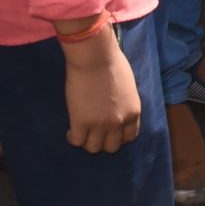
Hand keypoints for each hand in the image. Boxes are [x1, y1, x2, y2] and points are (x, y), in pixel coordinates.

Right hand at [60, 28, 143, 154]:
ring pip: (93, 148)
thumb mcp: (128, 87)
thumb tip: (117, 109)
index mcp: (133, 112)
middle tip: (95, 132)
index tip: (111, 132)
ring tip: (82, 132)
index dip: (119, 136)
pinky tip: (71, 130)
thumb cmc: (111, 63)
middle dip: (103, 141)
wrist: (95, 57)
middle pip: (112, 147)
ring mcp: (100, 124)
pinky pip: (76, 142)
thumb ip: (125, 103)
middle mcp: (119, 122)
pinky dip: (73, 138)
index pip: (130, 137)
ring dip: (88, 141)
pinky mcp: (81, 122)